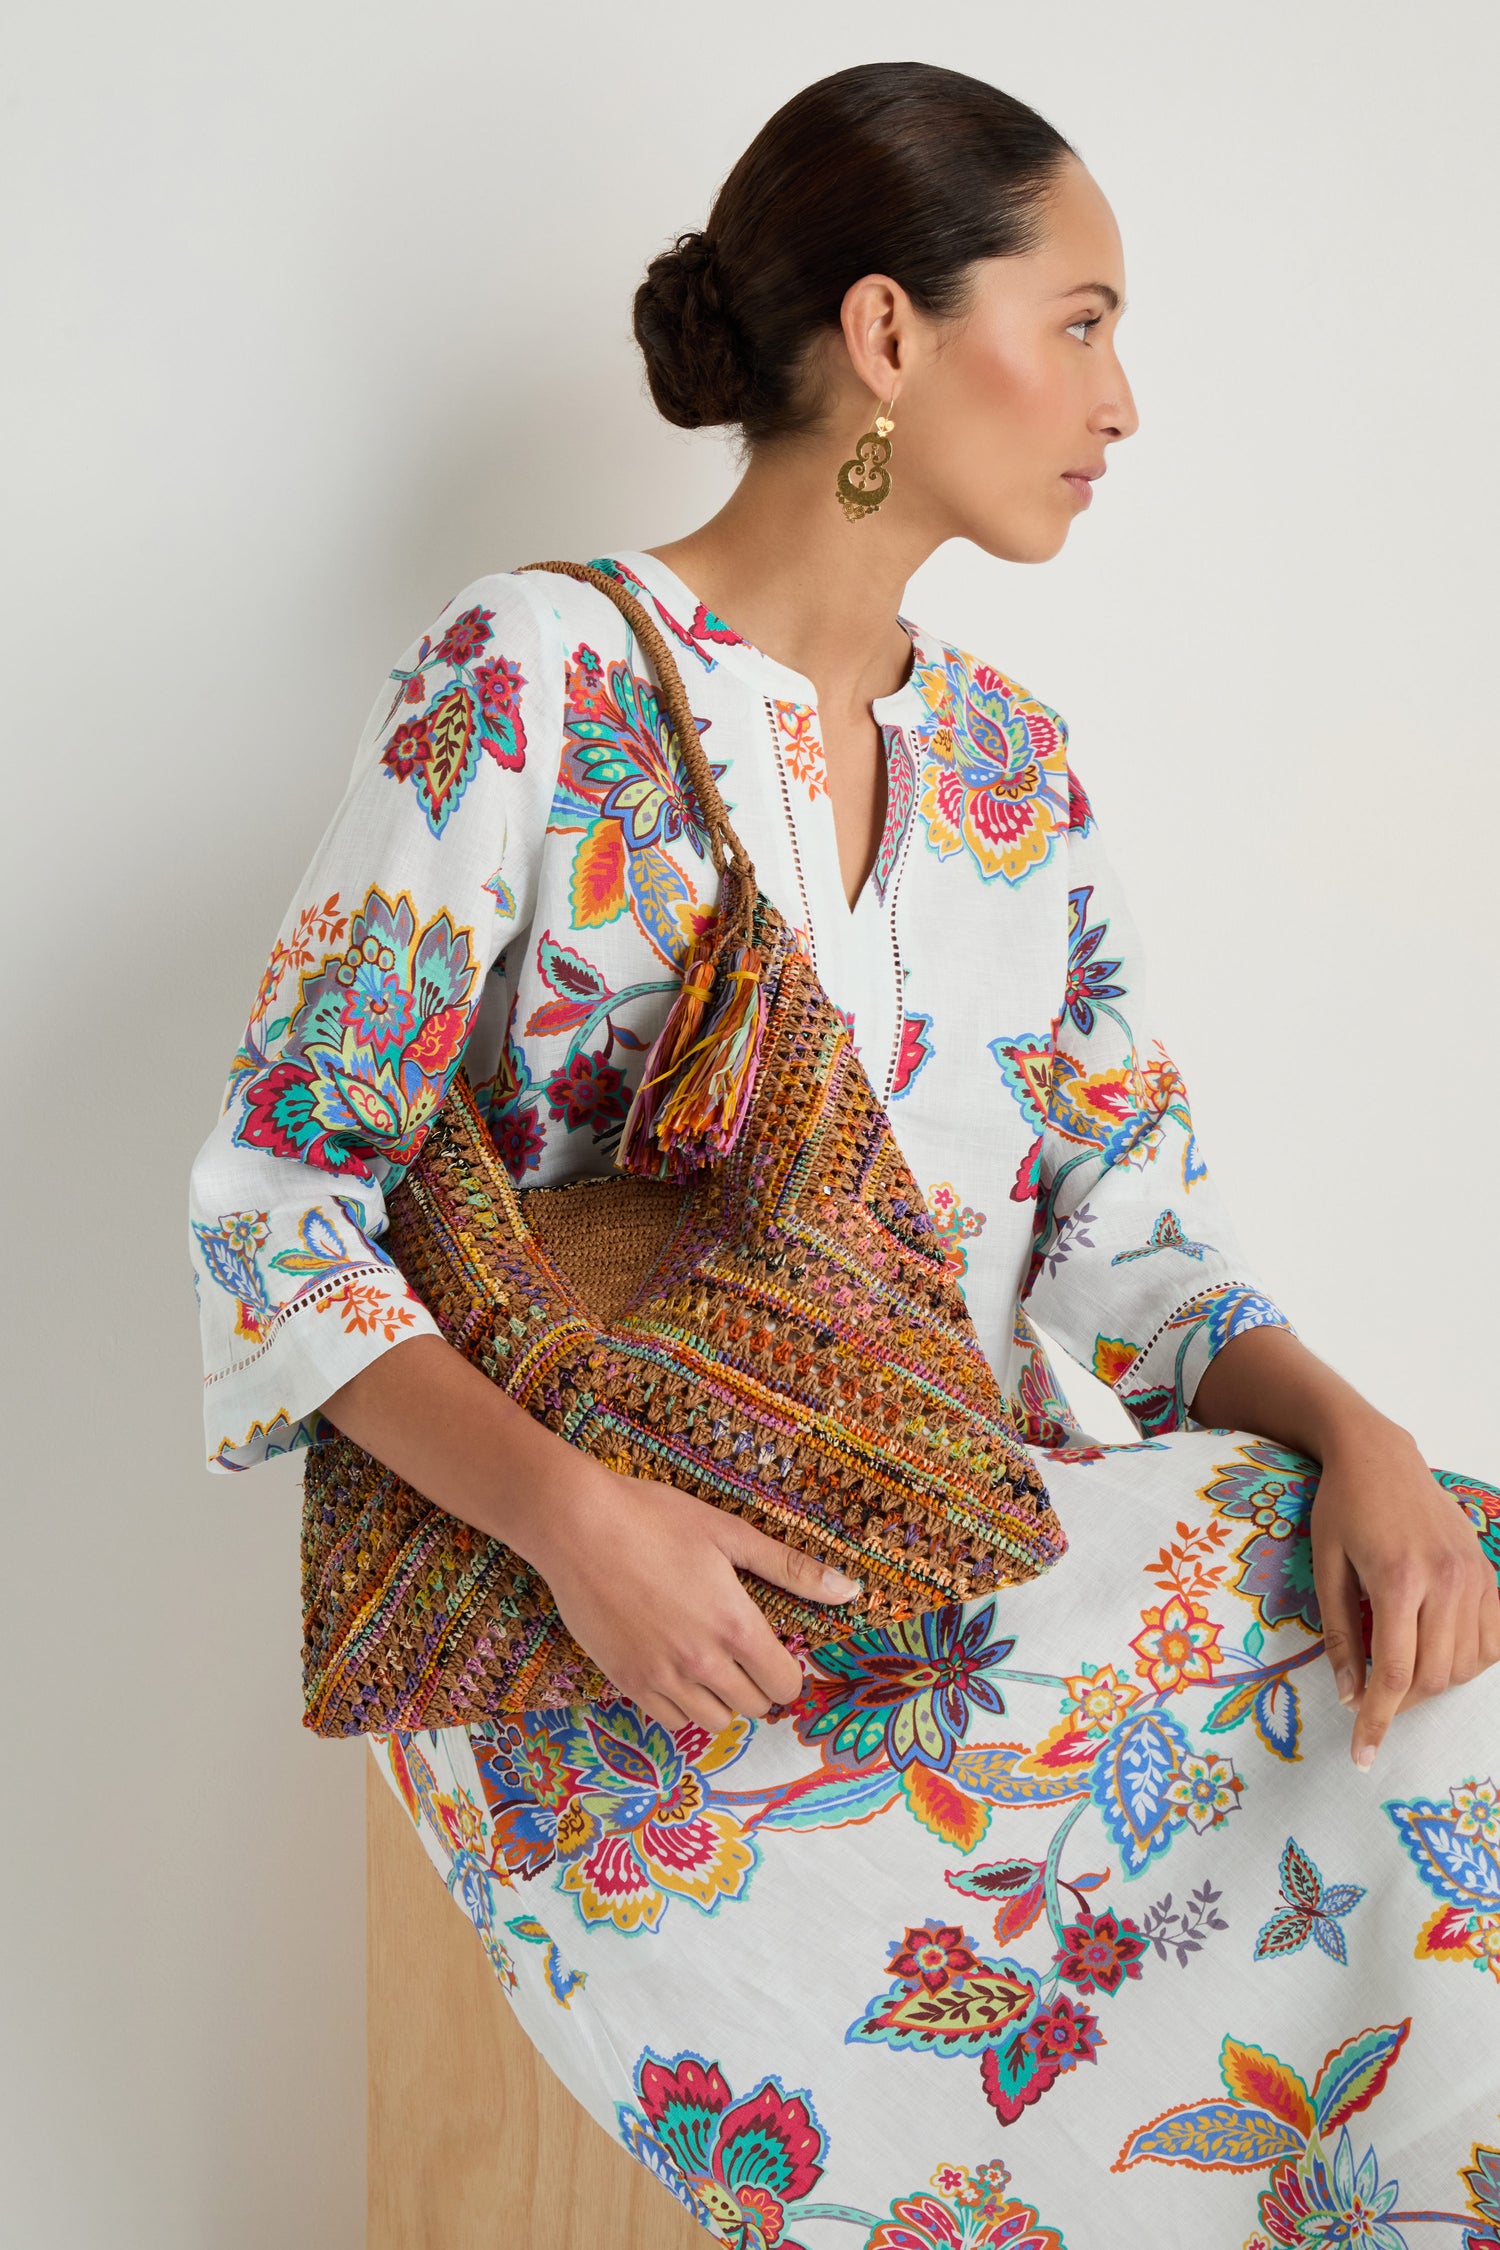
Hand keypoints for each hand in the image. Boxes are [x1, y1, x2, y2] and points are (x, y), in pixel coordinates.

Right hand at [526, 1464, 863, 1734]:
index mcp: (736, 1624)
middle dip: (756, 1682)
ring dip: (720, 1698)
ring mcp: (661, 1676)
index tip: (776, 1652)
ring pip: (713, 1721)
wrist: (576, 1525)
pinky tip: (674, 1668)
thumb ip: (791, 1568)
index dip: (788, 1671)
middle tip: (740, 1650)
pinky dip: (680, 1704)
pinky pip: (669, 1720)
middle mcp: (703, 1661)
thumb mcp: (729, 1534)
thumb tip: (849, 1591)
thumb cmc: (654, 1518)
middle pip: (753, 1706)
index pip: (786, 1684)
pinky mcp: (626, 1681)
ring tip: (708, 1660)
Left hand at [1310, 1416, 1499, 1768]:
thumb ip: (1339, 1635)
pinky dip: (1465, 1661)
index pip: (1395, 1673)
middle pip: (1434, 1676)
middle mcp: (1446, 1580)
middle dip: (1402, 1705)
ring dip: (1433, 1683)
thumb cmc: (1342, 1507)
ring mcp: (1474, 1576)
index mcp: (1398, 1579)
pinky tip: (1436, 1651)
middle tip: (1373, 1703)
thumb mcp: (1325, 1567)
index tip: (1362, 1754)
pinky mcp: (1488, 1573)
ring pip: (1466, 1665)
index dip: (1378, 1721)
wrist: (1380, 1455)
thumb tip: (1349, 1694)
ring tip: (1400, 1671)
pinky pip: (1490, 1641)